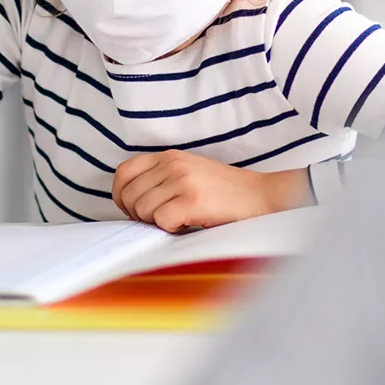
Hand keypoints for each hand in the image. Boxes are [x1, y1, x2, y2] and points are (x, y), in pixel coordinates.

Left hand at [112, 152, 313, 232]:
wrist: (262, 196)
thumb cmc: (225, 192)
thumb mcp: (188, 173)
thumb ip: (160, 179)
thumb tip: (129, 202)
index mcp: (169, 156)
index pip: (123, 173)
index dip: (121, 196)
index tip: (133, 210)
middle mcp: (173, 164)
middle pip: (129, 195)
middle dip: (138, 215)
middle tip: (160, 220)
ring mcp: (183, 180)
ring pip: (142, 210)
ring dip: (156, 223)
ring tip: (180, 220)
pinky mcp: (193, 200)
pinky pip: (161, 221)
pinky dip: (171, 229)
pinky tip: (189, 224)